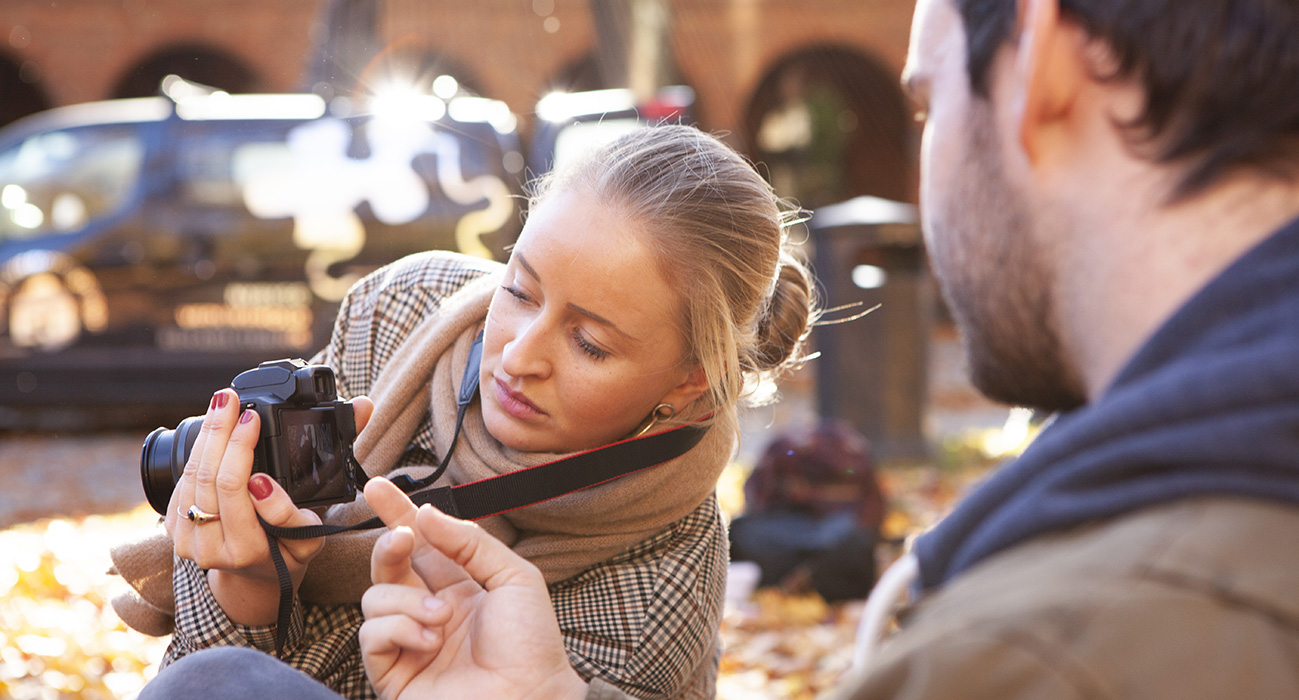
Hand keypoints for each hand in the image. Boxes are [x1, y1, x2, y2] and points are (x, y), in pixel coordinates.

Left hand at [164, 388, 373, 624]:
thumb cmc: (290, 549)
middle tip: (232, 399)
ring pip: (192, 478)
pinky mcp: (177, 533)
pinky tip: (211, 433)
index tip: (253, 418)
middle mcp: (215, 550)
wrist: (257, 578)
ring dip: (206, 436)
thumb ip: (320, 486)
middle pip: (211, 478)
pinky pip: (181, 486)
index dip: (241, 451)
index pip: (239, 493)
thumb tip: (301, 453)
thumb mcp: (313, 530)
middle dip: (221, 431)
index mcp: (249, 550)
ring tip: (221, 405)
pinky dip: (196, 455)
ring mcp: (191, 543)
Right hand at [359, 477, 588, 699]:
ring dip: (407, 601)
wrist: (530, 699)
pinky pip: (371, 636)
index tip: (377, 487)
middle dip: (389, 546)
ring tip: (441, 618)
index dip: (397, 515)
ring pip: (374, 598)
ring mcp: (409, 643)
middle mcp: (430, 612)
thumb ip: (470, 542)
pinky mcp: (393, 674)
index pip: (420, 545)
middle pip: (389, 567)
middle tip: (401, 539)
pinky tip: (429, 641)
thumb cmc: (531, 645)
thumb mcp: (514, 578)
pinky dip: (397, 629)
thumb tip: (425, 515)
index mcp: (459, 588)